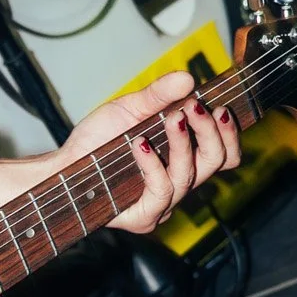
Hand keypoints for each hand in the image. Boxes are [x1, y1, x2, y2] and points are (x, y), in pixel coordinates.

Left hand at [57, 69, 239, 234]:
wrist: (65, 164)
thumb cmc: (97, 141)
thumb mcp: (130, 108)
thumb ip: (159, 94)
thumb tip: (187, 78)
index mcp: (184, 159)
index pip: (226, 154)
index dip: (230, 133)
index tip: (221, 107)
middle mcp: (179, 182)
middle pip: (217, 162)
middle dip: (210, 130)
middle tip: (194, 107)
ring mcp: (163, 203)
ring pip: (190, 175)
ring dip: (182, 142)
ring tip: (170, 118)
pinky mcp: (144, 217)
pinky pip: (161, 191)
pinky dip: (153, 164)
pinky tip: (140, 144)